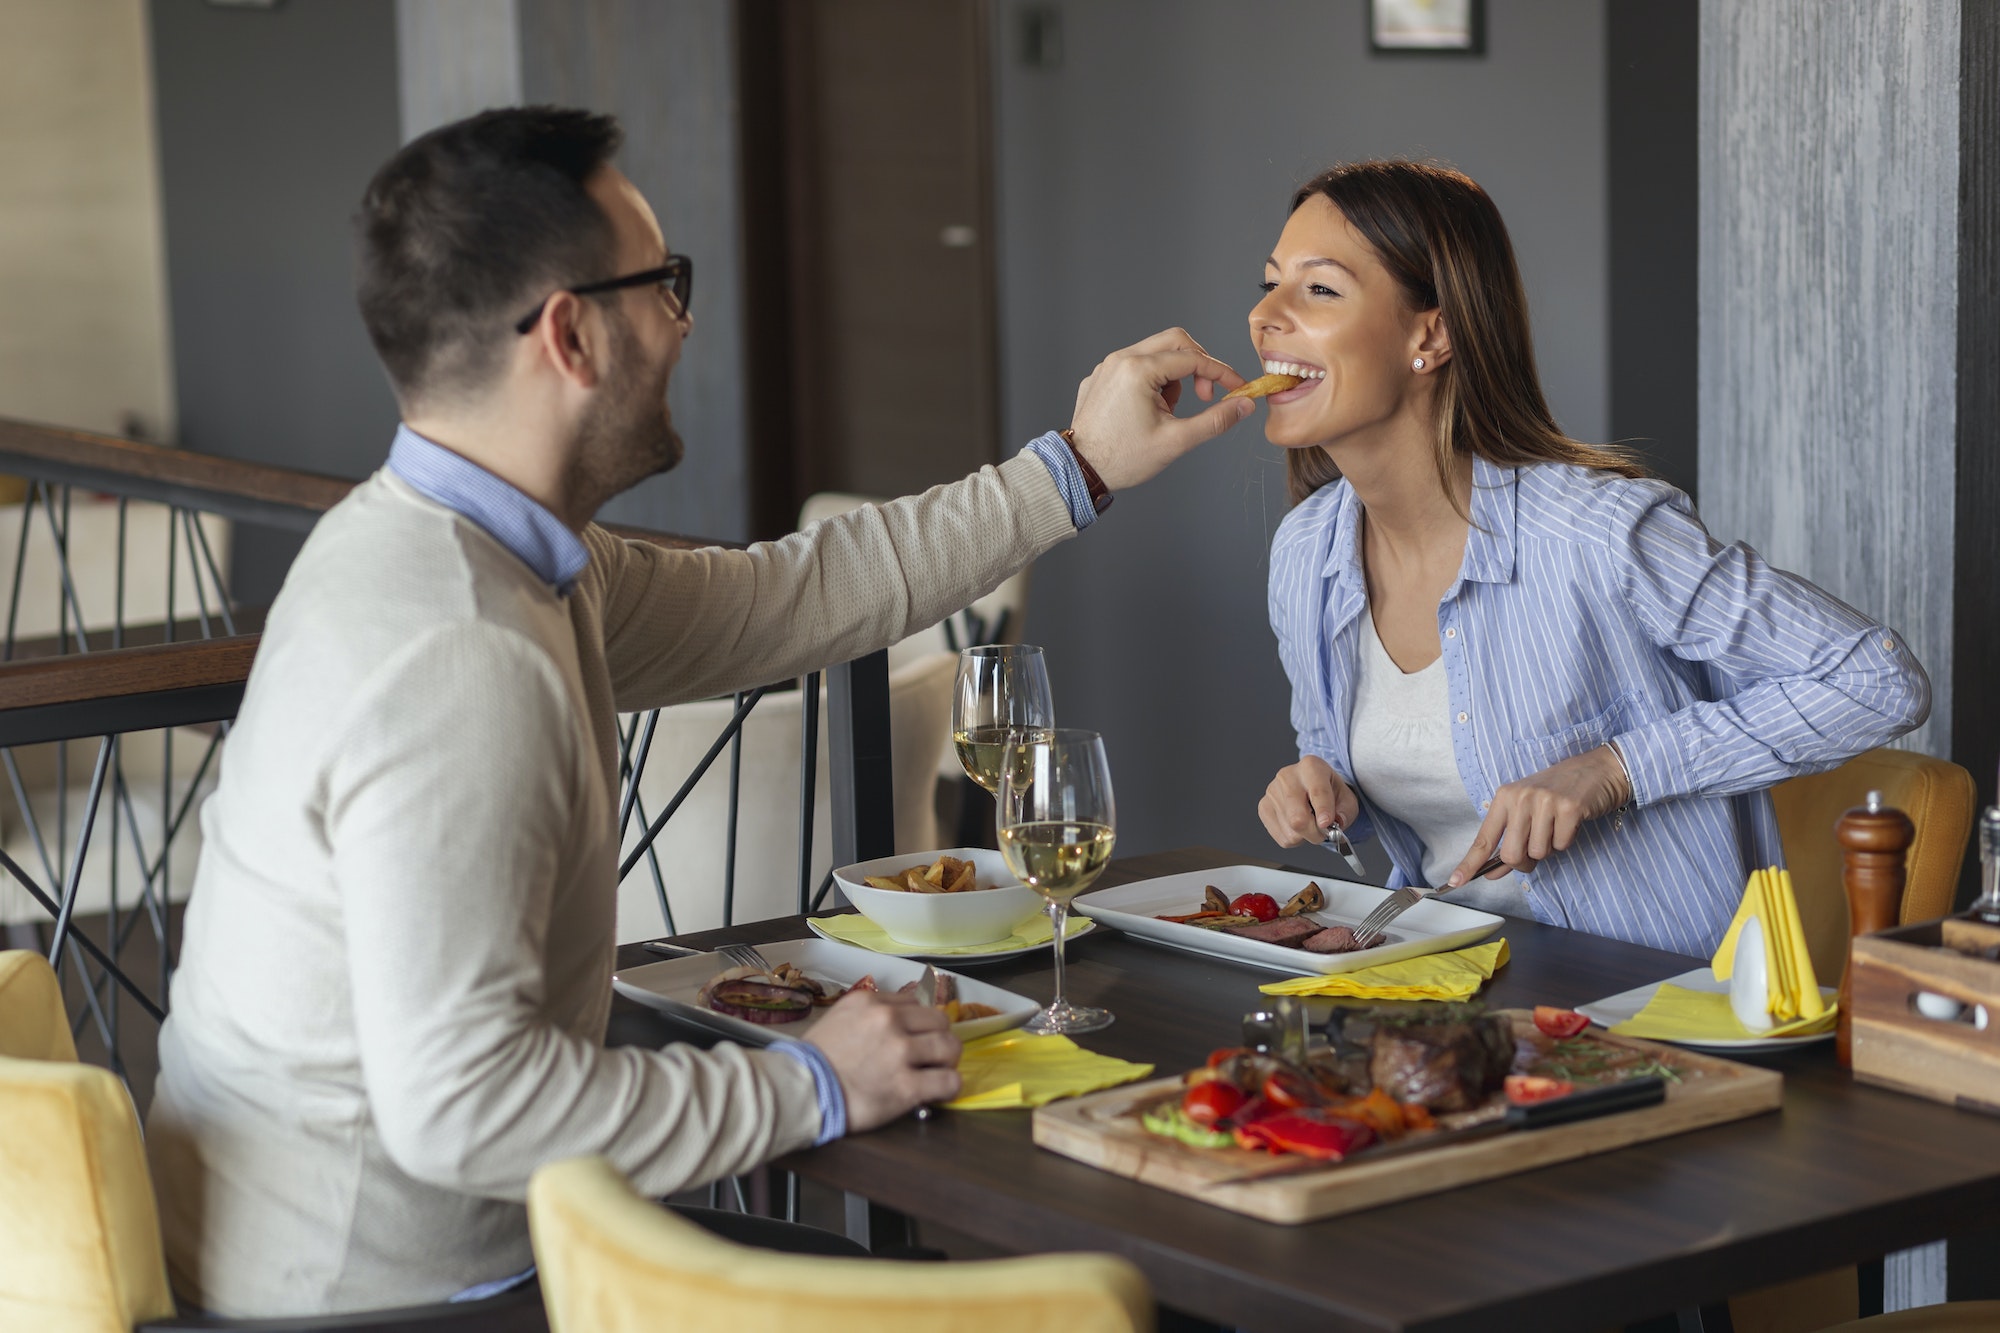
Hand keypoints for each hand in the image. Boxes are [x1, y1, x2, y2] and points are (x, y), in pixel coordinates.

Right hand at [806, 989, 961, 1131]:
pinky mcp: (907, 1086)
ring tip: (938, 1072)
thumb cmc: (815, 1060)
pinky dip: (949, 1087)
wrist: (801, 1091)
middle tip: (931, 1054)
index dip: (920, 1022)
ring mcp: (900, 1053)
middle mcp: (889, 1021)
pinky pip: (949, 1082)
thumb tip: (900, 1016)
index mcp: (872, 1003)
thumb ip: (870, 1013)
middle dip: (938, 1038)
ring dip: (947, 1061)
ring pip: (950, 1048)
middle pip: (939, 1021)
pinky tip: (939, 1091)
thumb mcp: (840, 1018)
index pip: (916, 1003)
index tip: (917, 1036)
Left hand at [1066, 327, 1251, 491]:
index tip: (1236, 388)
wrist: (1080, 471)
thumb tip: (1244, 405)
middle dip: (1197, 366)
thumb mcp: (1176, 440)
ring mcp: (1107, 367)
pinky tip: (1147, 412)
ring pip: (1155, 354)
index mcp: (1138, 370)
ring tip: (1166, 413)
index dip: (1221, 373)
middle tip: (1204, 395)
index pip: (1193, 358)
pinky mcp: (1099, 378)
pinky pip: (1134, 366)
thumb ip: (1216, 420)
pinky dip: (1151, 382)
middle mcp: (1120, 360)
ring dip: (1172, 378)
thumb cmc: (1121, 459)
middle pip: (1174, 342)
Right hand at [1258, 755, 1360, 847]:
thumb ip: (1346, 811)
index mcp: (1311, 767)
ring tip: (1310, 822)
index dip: (1323, 810)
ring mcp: (1272, 792)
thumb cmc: (1329, 792)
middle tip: (1324, 832)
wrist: (1311, 787)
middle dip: (1315, 832)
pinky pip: (1282, 837)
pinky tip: (1298, 825)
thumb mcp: (1347, 798)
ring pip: (1291, 831)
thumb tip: (1336, 823)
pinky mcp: (1263, 807)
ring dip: (1306, 836)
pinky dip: (1295, 838)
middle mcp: (1287, 776)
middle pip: (1298, 818)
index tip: (1327, 823)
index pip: (1317, 791)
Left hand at [1445, 745, 1632, 886]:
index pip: (1483, 838)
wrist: (1597, 770)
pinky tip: (1569, 822)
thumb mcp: (1527, 811)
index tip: (1455, 881)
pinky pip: (1561, 845)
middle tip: (1536, 848)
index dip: (1470, 864)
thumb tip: (1491, 872)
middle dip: (1524, 862)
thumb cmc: (1558, 793)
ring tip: (1555, 826)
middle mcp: (1521, 798)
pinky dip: (1566, 840)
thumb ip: (1509, 841)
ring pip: (1538, 853)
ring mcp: (1545, 801)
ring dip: (1549, 848)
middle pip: (1511, 854)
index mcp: (1504, 797)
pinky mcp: (1570, 808)